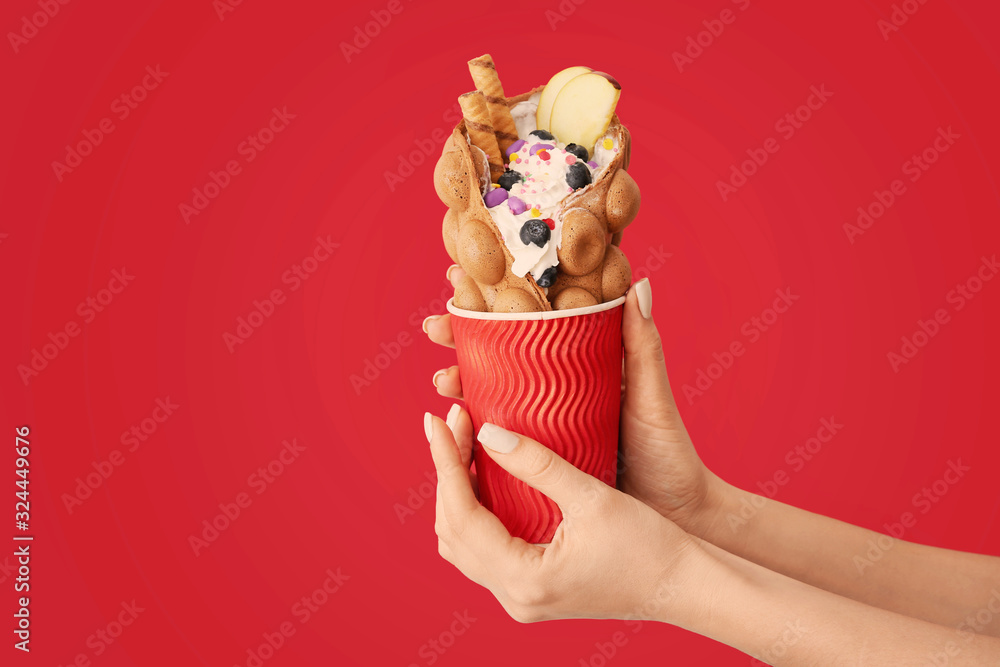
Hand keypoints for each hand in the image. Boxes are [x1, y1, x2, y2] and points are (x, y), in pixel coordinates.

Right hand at [424, 268, 723, 536]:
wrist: (676, 517)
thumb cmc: (668, 451)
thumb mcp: (650, 395)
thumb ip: (643, 346)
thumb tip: (638, 282)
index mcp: (579, 368)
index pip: (528, 326)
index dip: (493, 305)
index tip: (461, 281)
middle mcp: (555, 395)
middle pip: (497, 359)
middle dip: (460, 342)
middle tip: (434, 330)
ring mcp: (543, 430)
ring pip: (490, 398)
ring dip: (460, 385)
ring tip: (442, 382)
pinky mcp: (537, 466)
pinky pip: (499, 445)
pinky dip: (473, 435)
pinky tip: (455, 430)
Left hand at [424, 407, 696, 622]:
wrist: (684, 585)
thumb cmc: (650, 544)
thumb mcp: (593, 497)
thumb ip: (537, 464)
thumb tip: (486, 432)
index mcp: (524, 578)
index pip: (461, 513)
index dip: (444, 461)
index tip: (436, 418)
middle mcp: (514, 596)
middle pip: (452, 528)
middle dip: (447, 471)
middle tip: (453, 418)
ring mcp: (521, 598)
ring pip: (463, 542)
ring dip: (457, 492)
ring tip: (462, 442)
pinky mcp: (532, 590)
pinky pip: (483, 549)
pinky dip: (475, 511)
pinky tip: (484, 476)